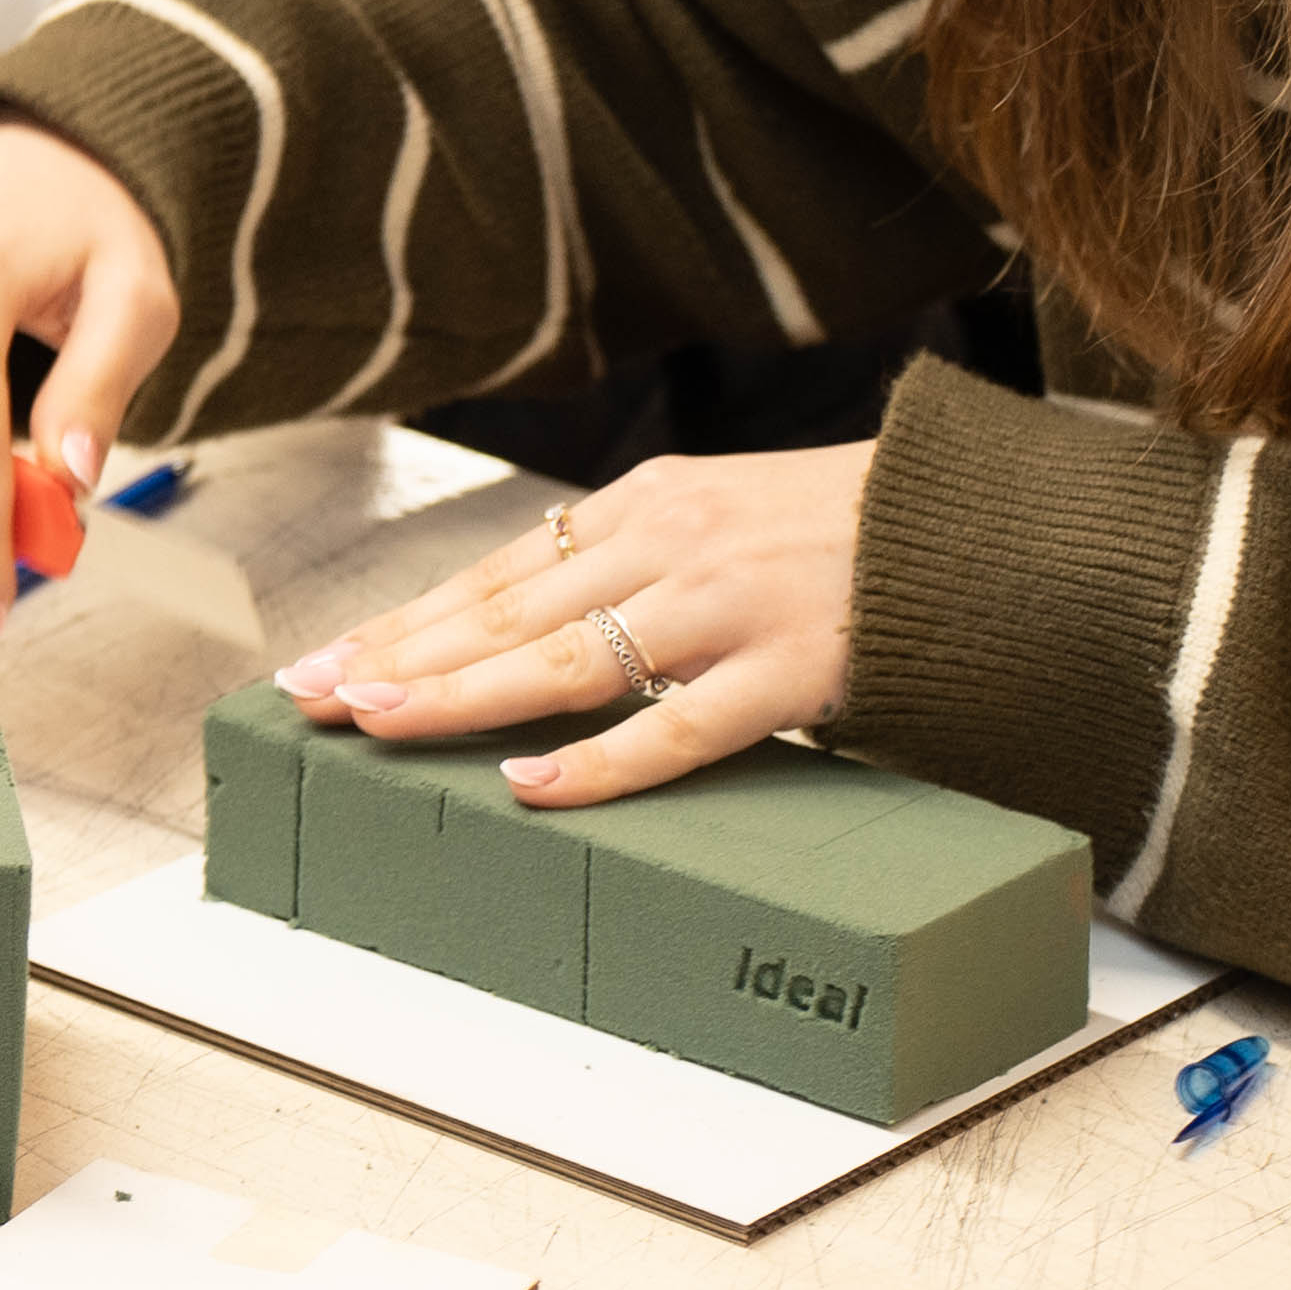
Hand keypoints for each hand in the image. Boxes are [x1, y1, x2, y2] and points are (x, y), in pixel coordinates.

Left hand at [272, 445, 871, 804]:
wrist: (978, 531)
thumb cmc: (846, 533)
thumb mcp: (725, 517)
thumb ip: (638, 562)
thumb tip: (535, 625)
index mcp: (651, 502)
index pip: (501, 572)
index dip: (409, 620)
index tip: (330, 658)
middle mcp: (674, 543)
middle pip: (509, 611)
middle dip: (400, 658)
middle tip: (312, 698)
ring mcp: (729, 606)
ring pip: (567, 662)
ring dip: (461, 698)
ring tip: (379, 727)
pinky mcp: (789, 670)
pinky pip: (677, 730)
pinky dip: (599, 764)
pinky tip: (530, 788)